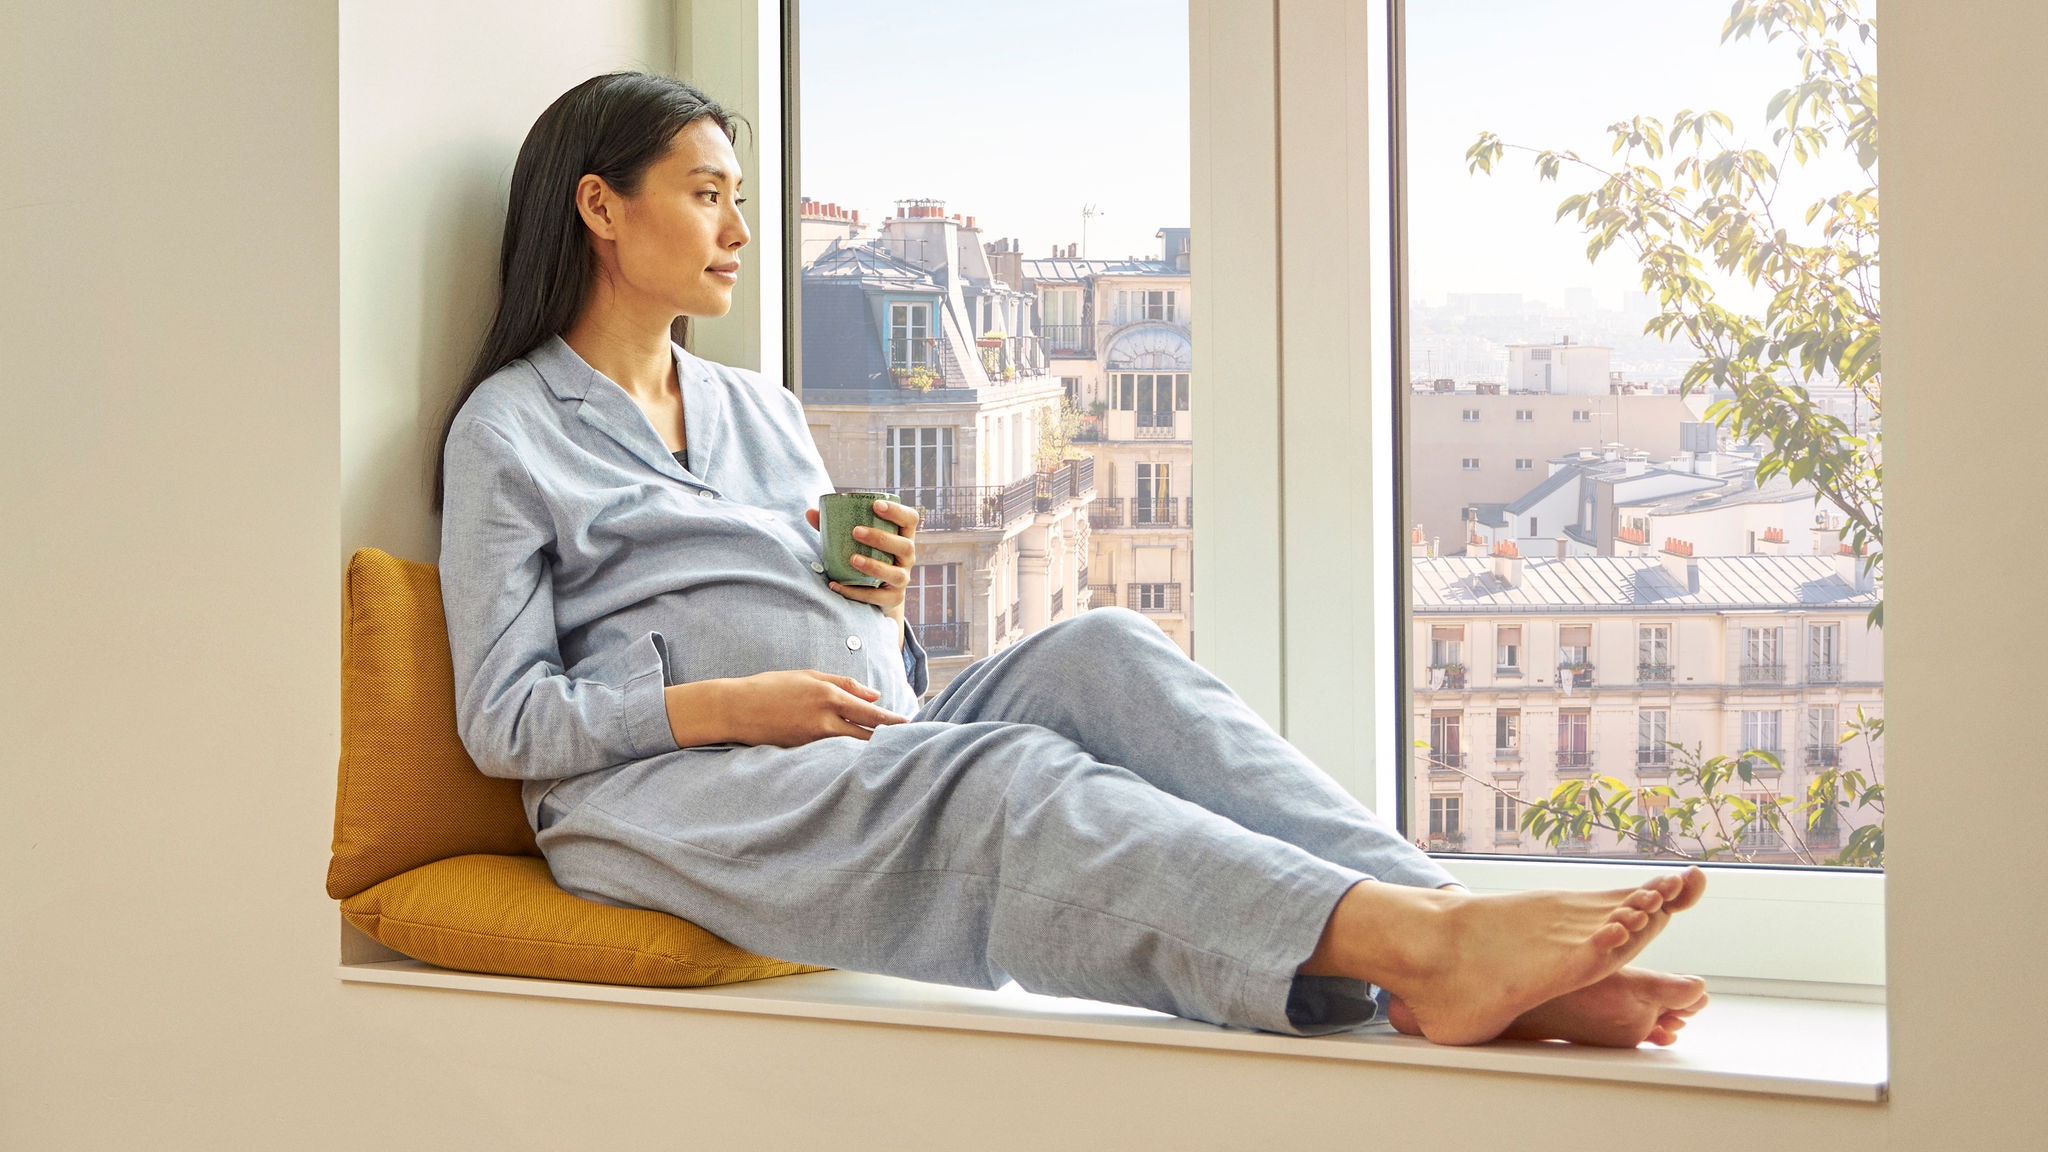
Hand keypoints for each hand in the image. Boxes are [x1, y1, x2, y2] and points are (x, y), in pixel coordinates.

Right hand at [708, 669, 908, 745]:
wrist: (736, 708)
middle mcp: (825, 720)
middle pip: (867, 735)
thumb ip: (844, 685)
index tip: (911, 725)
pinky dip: (849, 755)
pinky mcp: (803, 752)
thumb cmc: (771, 687)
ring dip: (872, 749)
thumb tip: (875, 695)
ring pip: (852, 748)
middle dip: (889, 738)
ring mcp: (814, 739)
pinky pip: (833, 754)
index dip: (893, 721)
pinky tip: (860, 759)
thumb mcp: (809, 677)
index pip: (871, 713)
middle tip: (911, 742)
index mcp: (829, 696)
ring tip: (892, 751)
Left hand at [805, 499, 920, 621]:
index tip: (875, 505)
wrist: (875, 593)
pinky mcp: (893, 598)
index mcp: (901, 536)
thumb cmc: (866, 556)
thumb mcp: (855, 540)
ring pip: (897, 574)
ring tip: (852, 559)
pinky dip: (856, 591)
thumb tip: (809, 512)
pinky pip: (877, 597)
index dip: (897, 511)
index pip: (909, 519)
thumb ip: (834, 526)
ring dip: (874, 566)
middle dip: (881, 538)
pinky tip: (836, 585)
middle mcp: (907, 557)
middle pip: (905, 546)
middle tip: (856, 532)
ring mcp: (902, 579)